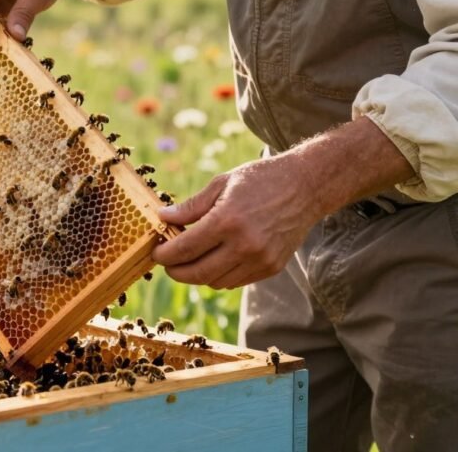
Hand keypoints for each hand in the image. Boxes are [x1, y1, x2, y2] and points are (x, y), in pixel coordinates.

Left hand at [151, 155, 325, 288]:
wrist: (306, 187)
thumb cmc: (260, 180)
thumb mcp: (221, 184)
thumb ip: (190, 206)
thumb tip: (162, 218)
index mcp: (227, 221)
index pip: (184, 249)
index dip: (164, 255)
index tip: (156, 252)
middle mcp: (244, 245)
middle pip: (197, 273)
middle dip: (175, 271)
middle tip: (167, 262)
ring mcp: (260, 259)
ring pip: (215, 282)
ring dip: (197, 275)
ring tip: (189, 259)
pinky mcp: (271, 268)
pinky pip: (235, 282)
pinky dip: (219, 276)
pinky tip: (213, 260)